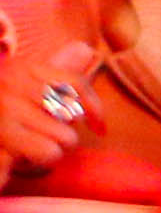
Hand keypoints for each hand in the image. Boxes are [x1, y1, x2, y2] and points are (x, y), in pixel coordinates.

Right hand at [0, 39, 95, 170]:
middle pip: (71, 116)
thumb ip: (55, 73)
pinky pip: (47, 153)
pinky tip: (19, 157)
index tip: (98, 127)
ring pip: (64, 139)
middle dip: (63, 135)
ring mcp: (4, 110)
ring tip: (25, 147)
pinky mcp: (2, 135)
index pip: (75, 83)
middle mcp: (10, 84)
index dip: (94, 107)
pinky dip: (37, 162)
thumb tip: (86, 50)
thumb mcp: (23, 89)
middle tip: (38, 138)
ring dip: (49, 151)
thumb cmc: (2, 117)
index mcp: (21, 69)